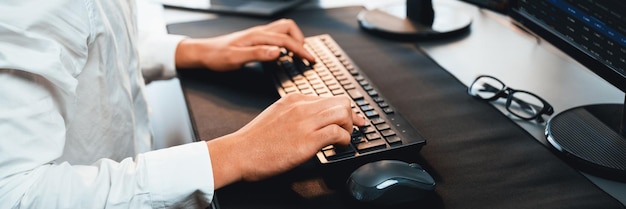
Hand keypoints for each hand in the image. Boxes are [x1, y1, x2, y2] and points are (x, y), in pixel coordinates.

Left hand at [174, 18, 314, 70]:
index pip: (286, 40)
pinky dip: (285, 42)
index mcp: (257, 36)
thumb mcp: (236, 58)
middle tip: (304, 56)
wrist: (203, 53)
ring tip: (297, 54)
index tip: (311, 60)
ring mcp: (258, 34)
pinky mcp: (255, 39)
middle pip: (288, 27)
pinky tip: (283, 53)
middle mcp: (259, 32)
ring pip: (283, 29)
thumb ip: (258, 54)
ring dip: (293, 39)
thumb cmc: (217, 56)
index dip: (301, 50)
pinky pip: (276, 35)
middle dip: (300, 40)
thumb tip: (277, 52)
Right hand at [206, 94, 365, 188]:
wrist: (239, 152)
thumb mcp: (276, 116)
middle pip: (341, 101)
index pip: (328, 97)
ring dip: (350, 128)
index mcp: (294, 99)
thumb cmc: (254, 141)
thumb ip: (295, 113)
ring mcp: (305, 122)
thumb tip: (314, 121)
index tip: (352, 119)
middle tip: (353, 130)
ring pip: (343, 113)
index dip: (344, 110)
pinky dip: (345, 141)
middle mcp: (302, 107)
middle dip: (352, 117)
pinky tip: (338, 148)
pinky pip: (339, 133)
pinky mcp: (308, 140)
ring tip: (344, 139)